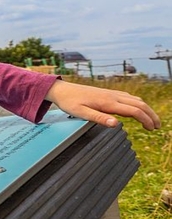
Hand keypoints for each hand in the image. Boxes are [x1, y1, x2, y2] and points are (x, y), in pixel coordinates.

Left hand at [45, 80, 160, 130]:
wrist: (62, 90)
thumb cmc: (70, 103)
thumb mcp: (81, 113)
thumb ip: (99, 118)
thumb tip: (116, 124)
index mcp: (108, 102)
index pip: (134, 110)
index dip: (146, 119)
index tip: (152, 129)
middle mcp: (113, 96)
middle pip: (139, 104)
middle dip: (151, 115)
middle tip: (157, 127)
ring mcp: (111, 93)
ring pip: (135, 100)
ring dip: (146, 109)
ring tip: (151, 121)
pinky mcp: (108, 93)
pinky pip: (128, 97)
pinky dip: (137, 104)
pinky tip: (137, 110)